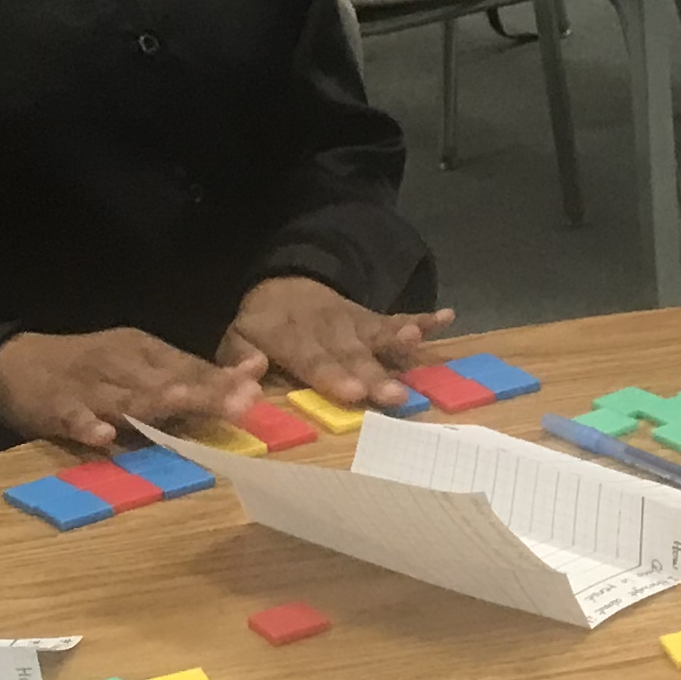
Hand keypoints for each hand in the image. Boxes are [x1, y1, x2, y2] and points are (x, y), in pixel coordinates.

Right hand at [0, 328, 257, 451]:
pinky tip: (103, 437)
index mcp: (145, 353)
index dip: (222, 379)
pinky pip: (73, 417)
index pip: (189, 367)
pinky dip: (87, 426)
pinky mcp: (55, 406)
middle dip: (204, 392)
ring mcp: (89, 386)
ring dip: (156, 404)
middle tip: (241, 402)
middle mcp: (123, 365)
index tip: (256, 390)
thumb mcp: (143, 364)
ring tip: (185, 404)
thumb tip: (252, 377)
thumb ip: (193, 375)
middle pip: (167, 381)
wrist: (16, 361)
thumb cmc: (93, 369)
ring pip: (126, 398)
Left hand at [219, 277, 449, 410]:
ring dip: (397, 341)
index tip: (352, 394)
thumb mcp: (234, 338)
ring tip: (417, 343)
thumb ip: (237, 358)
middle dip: (371, 373)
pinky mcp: (371, 317)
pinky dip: (422, 319)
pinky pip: (396, 317)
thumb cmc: (261, 326)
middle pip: (349, 352)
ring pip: (374, 334)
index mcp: (287, 334)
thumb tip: (251, 369)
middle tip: (391, 395)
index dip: (331, 376)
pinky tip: (446, 318)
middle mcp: (324, 326)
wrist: (284, 284)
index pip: (311, 358)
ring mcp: (352, 320)